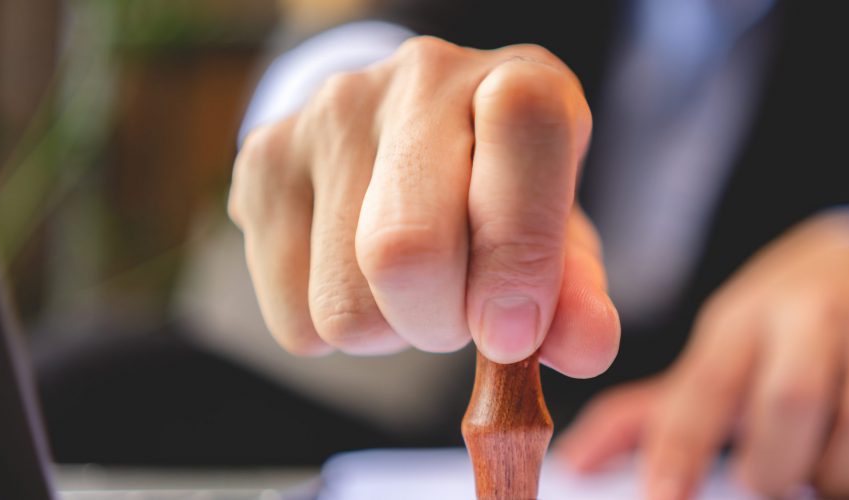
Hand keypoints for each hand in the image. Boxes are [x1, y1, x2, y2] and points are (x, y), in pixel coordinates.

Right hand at [227, 37, 618, 375]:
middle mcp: (421, 78)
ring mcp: (329, 115)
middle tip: (460, 316)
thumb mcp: (556, 234)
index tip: (512, 333)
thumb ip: (578, 293)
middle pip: (406, 249)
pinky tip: (358, 277)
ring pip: (346, 306)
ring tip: (411, 288)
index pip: (522, 137)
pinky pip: (295, 320)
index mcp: (518, 82)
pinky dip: (335, 333)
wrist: (403, 141)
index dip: (519, 255)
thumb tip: (586, 349)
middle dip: (441, 324)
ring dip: (390, 332)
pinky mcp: (262, 162)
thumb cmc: (500, 198)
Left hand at [557, 214, 848, 497]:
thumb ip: (648, 415)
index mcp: (742, 317)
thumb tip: (576, 464)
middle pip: (792, 399)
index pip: (705, 385)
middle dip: (772, 466)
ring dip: (835, 474)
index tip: (664, 499)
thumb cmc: (776, 330)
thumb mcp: (713, 355)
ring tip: (814, 471)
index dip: (682, 450)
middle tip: (762, 481)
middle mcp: (812, 313)